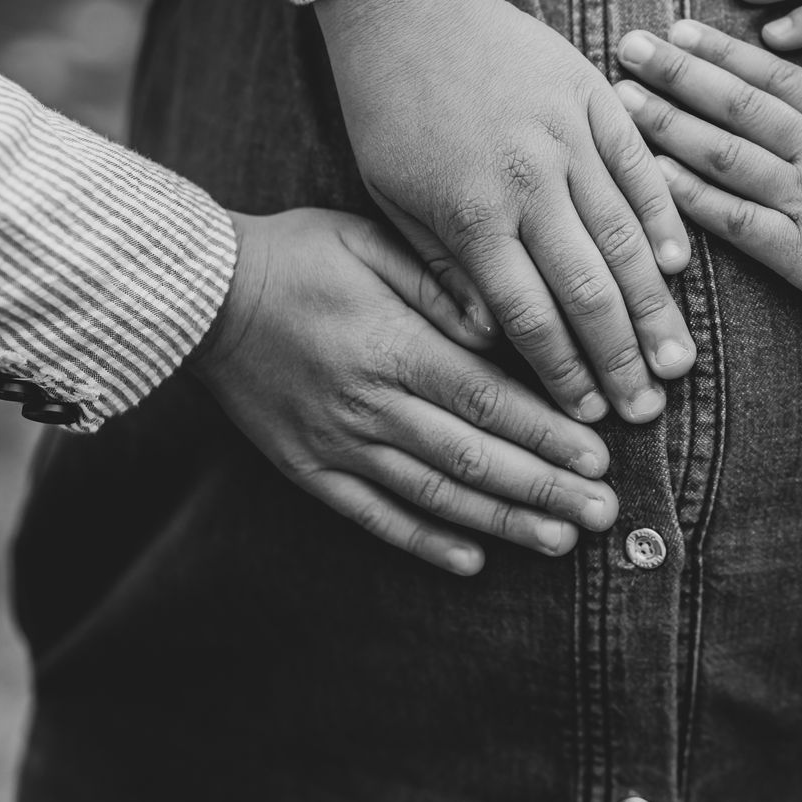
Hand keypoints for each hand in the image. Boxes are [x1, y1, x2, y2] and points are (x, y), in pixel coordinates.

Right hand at [192, 209, 620, 576]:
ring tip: (560, 540)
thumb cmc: (297, 255)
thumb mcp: (374, 241)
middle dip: (545, 487)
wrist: (198, 295)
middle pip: (473, 457)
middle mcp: (369, 405)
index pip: (488, 400)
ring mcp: (337, 443)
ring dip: (501, 521)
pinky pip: (372, 515)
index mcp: (393, 346)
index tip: (600, 455)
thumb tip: (502, 326)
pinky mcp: (307, 467)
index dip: (547, 432)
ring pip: (433, 494)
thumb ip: (442, 283)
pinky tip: (472, 560)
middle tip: (604, 511)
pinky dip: (423, 540)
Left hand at [316, 0, 695, 425]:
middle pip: (588, 288)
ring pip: (625, 237)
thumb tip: (490, 337)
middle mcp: (528, 181)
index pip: (528, 314)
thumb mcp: (390, 199)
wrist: (408, 5)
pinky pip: (640, 170)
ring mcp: (568, 137)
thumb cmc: (389, 107)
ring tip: (678, 359)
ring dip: (655, 306)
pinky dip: (664, 220)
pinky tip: (678, 268)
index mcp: (470, 213)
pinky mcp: (593, 99)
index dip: (562, 370)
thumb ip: (443, 271)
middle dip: (621, 358)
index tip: (586, 413)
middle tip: (647, 408)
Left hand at [613, 20, 801, 316]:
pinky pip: (735, 219)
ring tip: (624, 101)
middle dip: (678, 73)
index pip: (774, 73)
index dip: (721, 51)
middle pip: (737, 103)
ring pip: (725, 153)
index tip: (679, 30)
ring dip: (668, 124)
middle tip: (629, 47)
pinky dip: (690, 196)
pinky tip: (651, 175)